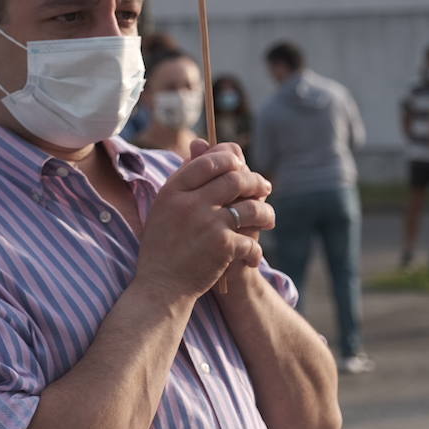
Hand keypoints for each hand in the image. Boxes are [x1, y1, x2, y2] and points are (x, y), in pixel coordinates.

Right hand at [135, 140, 273, 301]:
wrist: (160, 286)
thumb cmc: (164, 244)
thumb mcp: (166, 205)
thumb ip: (185, 176)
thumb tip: (202, 142)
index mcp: (173, 190)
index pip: (209, 161)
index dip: (230, 158)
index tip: (241, 164)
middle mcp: (190, 203)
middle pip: (235, 179)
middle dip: (255, 181)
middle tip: (265, 187)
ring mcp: (208, 224)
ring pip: (251, 207)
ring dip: (265, 213)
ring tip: (268, 218)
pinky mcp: (222, 246)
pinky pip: (251, 240)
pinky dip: (255, 251)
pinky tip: (252, 256)